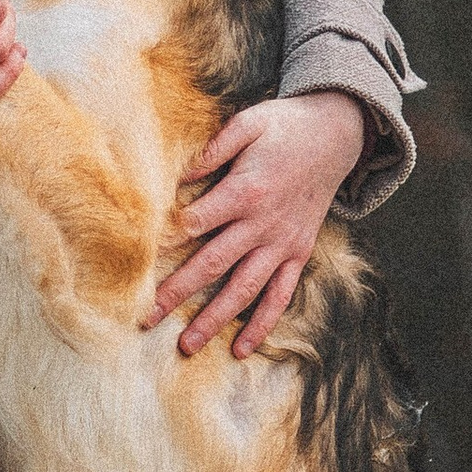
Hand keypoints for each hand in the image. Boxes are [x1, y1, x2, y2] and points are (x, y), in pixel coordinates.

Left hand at [145, 92, 366, 358]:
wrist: (338, 134)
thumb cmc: (285, 126)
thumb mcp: (248, 124)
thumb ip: (211, 149)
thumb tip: (174, 174)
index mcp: (246, 191)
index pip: (195, 223)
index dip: (163, 242)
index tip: (134, 261)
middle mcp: (263, 224)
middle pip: (212, 264)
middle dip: (176, 293)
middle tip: (145, 318)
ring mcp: (282, 244)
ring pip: (244, 289)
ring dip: (215, 318)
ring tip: (187, 345)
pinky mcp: (298, 253)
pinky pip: (280, 295)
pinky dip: (262, 324)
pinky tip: (241, 347)